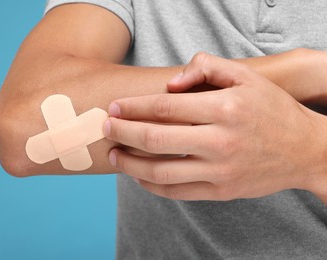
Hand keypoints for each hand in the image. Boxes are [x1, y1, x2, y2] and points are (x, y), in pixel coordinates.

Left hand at [103, 53, 326, 200]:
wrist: (305, 150)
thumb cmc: (272, 109)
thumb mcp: (246, 76)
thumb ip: (207, 67)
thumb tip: (170, 83)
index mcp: (224, 108)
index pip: (164, 107)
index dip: (133, 107)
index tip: (114, 107)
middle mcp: (221, 141)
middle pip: (155, 139)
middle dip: (122, 133)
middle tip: (105, 127)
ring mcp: (220, 170)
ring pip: (161, 171)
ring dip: (130, 163)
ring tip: (114, 154)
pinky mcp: (221, 191)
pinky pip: (177, 192)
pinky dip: (151, 185)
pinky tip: (138, 175)